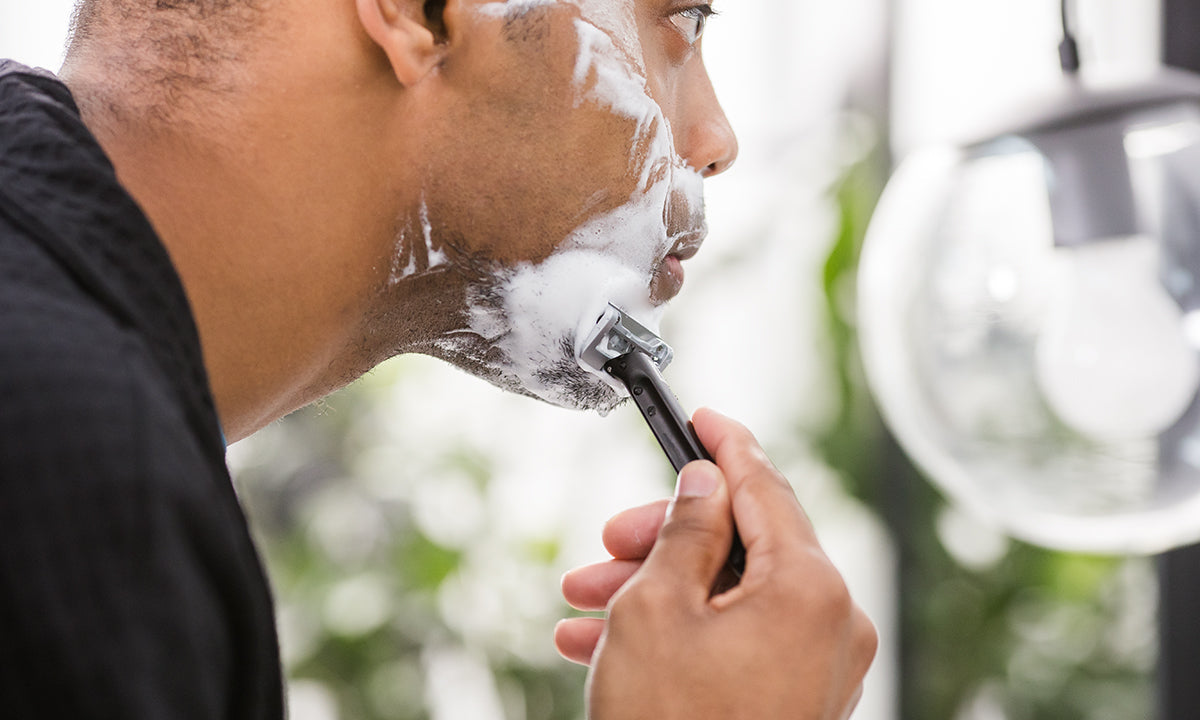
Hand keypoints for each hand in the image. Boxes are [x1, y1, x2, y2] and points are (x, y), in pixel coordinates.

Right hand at [554, 408, 876, 719]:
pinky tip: (609, 642)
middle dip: (663, 540)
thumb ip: (687, 530)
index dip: (725, 445)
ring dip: (656, 591)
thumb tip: (706, 484)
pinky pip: (737, 639)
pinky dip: (681, 631)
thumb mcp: (657, 608)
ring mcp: (819, 666)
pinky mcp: (798, 698)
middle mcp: (831, 623)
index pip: (765, 486)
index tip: (702, 417)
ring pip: (730, 595)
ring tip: (586, 604)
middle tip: (607, 544)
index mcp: (808, 587)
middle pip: (742, 544)